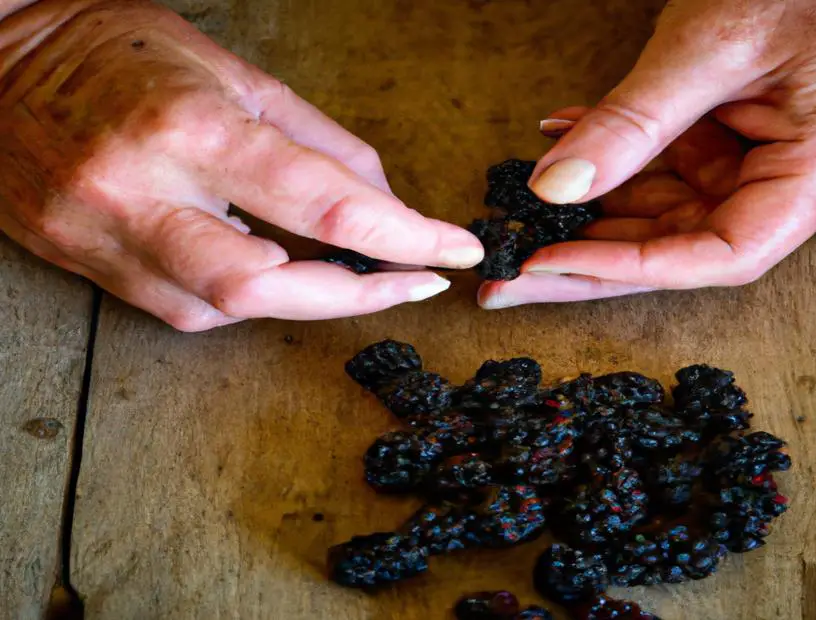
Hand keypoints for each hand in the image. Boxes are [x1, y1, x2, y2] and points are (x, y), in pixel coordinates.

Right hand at [0, 0, 482, 330]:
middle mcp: (143, 190)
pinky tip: (261, 264)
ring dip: (303, 298)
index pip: (325, 203)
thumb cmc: (121, 51)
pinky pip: (184, 309)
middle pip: (269, 286)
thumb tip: (384, 204)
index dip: (405, 237)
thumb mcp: (236, 74)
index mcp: (193, 128)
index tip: (453, 250)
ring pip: (225, 309)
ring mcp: (103, 235)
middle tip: (413, 283)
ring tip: (345, 268)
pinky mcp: (83, 265)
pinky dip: (241, 297)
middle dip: (358, 296)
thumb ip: (318, 144)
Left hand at [478, 0, 815, 309]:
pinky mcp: (733, 149)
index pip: (720, 254)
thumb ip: (633, 122)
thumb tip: (555, 186)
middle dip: (586, 260)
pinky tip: (562, 141)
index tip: (552, 261)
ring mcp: (762, 168)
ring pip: (660, 215)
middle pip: (678, 248)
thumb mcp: (709, 46)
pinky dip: (610, 159)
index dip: (630, 268)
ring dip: (587, 208)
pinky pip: (663, 171)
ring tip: (519, 213)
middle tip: (510, 278)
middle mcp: (796, 185)